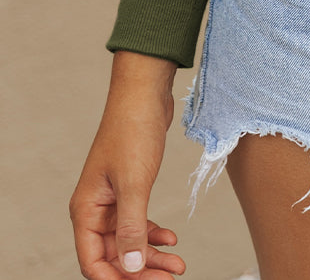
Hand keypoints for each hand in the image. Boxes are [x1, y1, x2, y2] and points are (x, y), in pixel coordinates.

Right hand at [70, 52, 185, 278]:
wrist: (145, 94)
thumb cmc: (133, 131)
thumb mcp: (134, 183)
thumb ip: (131, 227)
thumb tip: (132, 266)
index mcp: (86, 210)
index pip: (93, 261)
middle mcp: (95, 208)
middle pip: (113, 255)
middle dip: (140, 270)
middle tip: (170, 278)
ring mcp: (112, 199)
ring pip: (129, 241)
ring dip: (151, 255)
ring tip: (179, 265)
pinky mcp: (130, 189)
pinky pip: (139, 222)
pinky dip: (154, 233)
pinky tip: (172, 239)